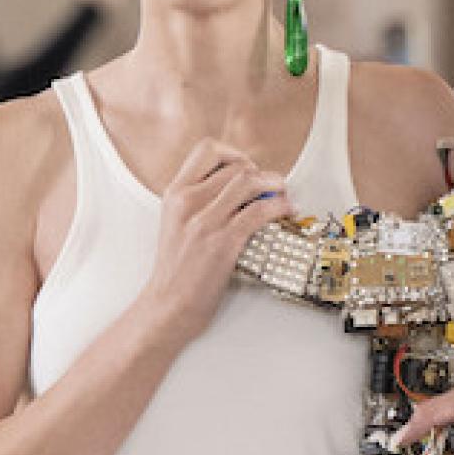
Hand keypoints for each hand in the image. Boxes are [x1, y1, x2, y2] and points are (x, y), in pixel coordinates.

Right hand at [138, 139, 292, 344]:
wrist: (168, 304)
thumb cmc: (177, 269)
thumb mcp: (176, 222)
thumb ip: (199, 200)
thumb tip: (239, 185)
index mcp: (174, 193)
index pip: (207, 149)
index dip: (235, 154)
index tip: (247, 169)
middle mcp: (187, 202)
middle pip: (235, 166)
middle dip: (261, 173)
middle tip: (272, 187)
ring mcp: (204, 222)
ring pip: (249, 181)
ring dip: (275, 185)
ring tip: (283, 195)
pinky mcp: (222, 242)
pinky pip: (259, 211)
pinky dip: (279, 207)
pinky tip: (285, 212)